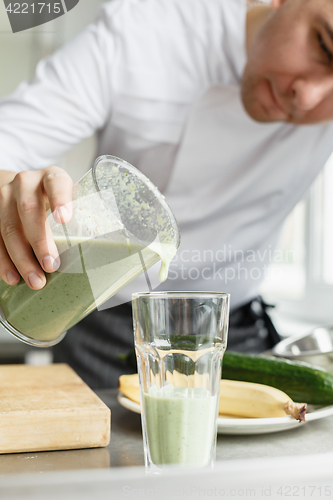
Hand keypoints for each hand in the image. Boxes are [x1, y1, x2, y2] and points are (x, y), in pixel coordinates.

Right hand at [0, 166, 72, 289]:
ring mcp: (5, 197)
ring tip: (35, 280)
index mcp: (51, 177)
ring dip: (21, 258)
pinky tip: (13, 277)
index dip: (60, 200)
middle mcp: (25, 183)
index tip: (64, 219)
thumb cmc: (56, 200)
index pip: (56, 183)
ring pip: (8, 228)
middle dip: (40, 241)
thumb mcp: (71, 198)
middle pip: (29, 210)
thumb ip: (82, 213)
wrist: (23, 189)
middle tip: (51, 266)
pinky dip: (3, 261)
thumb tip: (99, 249)